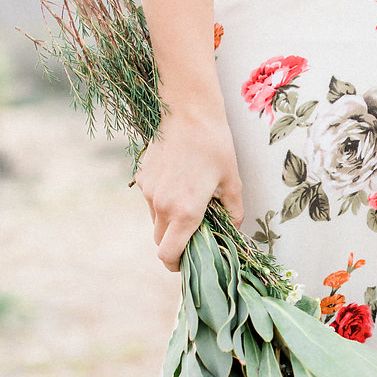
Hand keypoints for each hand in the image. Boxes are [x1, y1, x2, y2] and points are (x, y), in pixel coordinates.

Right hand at [135, 98, 243, 271]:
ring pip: (155, 220)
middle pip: (160, 242)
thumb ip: (234, 211)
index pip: (168, 255)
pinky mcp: (141, 178)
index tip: (186, 262)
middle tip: (194, 233)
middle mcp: (162, 206)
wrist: (188, 112)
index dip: (176, 265)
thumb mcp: (233, 181)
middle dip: (174, 244)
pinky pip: (150, 200)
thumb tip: (235, 229)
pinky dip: (162, 200)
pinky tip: (178, 181)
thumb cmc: (215, 146)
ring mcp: (148, 192)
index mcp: (186, 212)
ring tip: (188, 201)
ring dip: (169, 221)